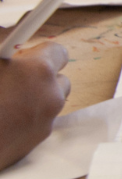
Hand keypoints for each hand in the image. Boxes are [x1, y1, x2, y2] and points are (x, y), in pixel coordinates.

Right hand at [0, 42, 69, 169]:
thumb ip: (2, 44)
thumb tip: (6, 35)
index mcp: (38, 70)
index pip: (57, 51)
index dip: (39, 52)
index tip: (23, 56)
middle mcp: (50, 96)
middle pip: (59, 78)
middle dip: (40, 77)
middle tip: (13, 79)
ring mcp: (45, 122)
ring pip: (49, 103)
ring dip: (34, 99)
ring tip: (4, 101)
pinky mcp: (35, 143)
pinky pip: (38, 125)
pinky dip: (26, 120)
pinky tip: (3, 120)